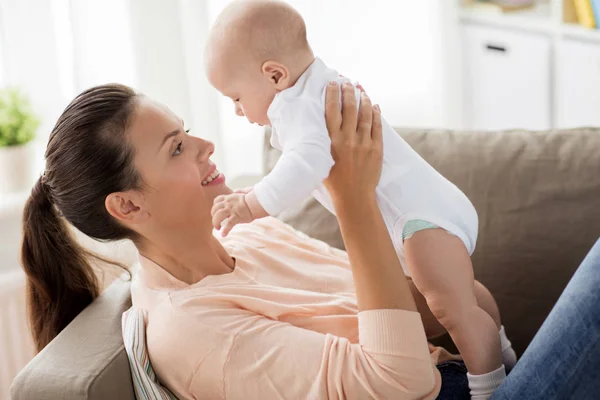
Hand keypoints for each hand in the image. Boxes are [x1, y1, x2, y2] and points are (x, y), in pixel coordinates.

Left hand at [211, 192, 253, 235]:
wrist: (257, 202)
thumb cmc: (253, 198)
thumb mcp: (244, 192)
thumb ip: (239, 192)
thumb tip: (237, 191)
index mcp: (229, 198)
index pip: (217, 200)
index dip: (215, 206)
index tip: (217, 211)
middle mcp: (228, 203)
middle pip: (215, 208)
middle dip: (213, 215)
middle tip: (216, 222)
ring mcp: (231, 210)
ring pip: (218, 215)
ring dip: (215, 222)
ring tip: (217, 228)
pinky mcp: (236, 217)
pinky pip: (228, 224)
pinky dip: (225, 230)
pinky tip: (223, 235)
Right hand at [323, 81, 382, 204]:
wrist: (354, 198)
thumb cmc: (333, 182)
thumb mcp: (320, 160)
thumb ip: (319, 144)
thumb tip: (312, 130)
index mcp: (331, 142)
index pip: (331, 111)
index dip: (332, 94)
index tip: (333, 83)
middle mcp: (347, 140)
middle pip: (349, 108)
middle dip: (348, 92)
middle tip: (348, 82)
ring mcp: (364, 143)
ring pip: (365, 114)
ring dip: (364, 100)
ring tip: (362, 91)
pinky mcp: (376, 149)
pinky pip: (377, 126)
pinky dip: (376, 114)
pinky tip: (375, 106)